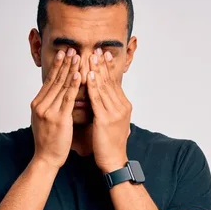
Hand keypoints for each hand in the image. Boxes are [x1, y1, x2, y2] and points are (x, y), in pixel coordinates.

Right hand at [30, 48, 80, 168]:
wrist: (46, 158)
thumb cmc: (48, 141)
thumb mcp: (45, 119)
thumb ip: (49, 106)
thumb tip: (55, 95)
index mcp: (38, 103)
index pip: (49, 81)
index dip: (57, 66)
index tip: (64, 54)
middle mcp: (41, 105)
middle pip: (55, 80)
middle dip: (64, 63)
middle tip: (71, 49)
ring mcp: (48, 111)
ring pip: (61, 86)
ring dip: (70, 69)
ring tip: (77, 57)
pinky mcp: (58, 119)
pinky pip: (68, 99)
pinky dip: (74, 85)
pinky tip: (79, 75)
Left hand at [87, 48, 131, 172]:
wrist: (113, 160)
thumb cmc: (109, 143)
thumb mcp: (111, 121)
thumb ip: (108, 107)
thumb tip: (102, 97)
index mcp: (124, 105)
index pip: (114, 82)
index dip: (107, 68)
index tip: (102, 54)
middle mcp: (122, 106)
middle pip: (110, 81)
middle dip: (102, 64)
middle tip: (97, 49)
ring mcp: (115, 112)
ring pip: (104, 87)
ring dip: (96, 70)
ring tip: (91, 57)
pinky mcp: (106, 119)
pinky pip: (97, 99)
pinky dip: (92, 86)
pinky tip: (87, 76)